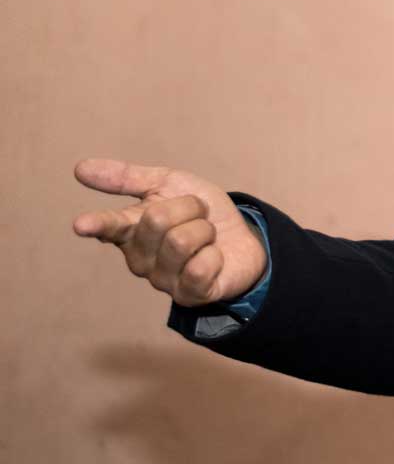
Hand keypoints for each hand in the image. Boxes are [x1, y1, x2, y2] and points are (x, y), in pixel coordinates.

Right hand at [72, 158, 269, 306]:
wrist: (242, 238)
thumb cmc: (200, 212)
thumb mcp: (169, 184)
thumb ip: (127, 178)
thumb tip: (80, 168)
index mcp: (130, 229)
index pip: (110, 225)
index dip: (97, 223)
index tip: (81, 224)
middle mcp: (139, 258)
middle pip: (158, 219)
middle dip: (189, 207)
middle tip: (199, 215)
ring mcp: (161, 280)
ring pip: (181, 241)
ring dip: (204, 230)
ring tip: (206, 237)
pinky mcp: (188, 295)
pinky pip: (200, 267)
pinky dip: (215, 255)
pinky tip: (213, 259)